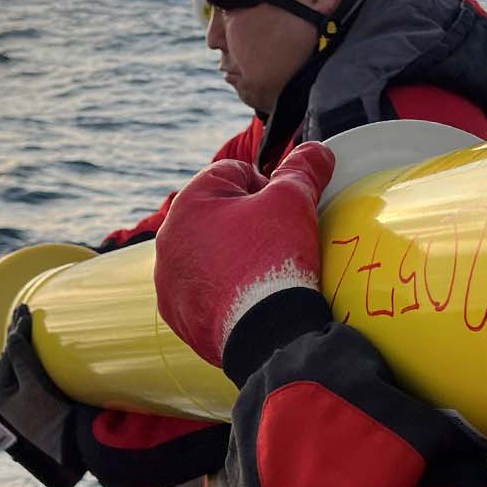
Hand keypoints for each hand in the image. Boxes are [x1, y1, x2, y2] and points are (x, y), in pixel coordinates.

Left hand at [0, 306, 84, 486]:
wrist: (74, 444)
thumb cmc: (50, 416)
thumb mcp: (33, 386)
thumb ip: (22, 359)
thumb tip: (13, 335)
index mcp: (0, 394)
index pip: (8, 355)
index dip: (16, 332)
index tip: (25, 312)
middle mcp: (10, 395)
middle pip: (14, 357)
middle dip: (19, 333)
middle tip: (23, 308)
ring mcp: (26, 397)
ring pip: (25, 363)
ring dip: (28, 342)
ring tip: (29, 321)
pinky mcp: (43, 399)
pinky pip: (37, 371)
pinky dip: (38, 356)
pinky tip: (43, 344)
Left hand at [154, 143, 334, 380]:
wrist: (268, 334)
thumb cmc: (274, 259)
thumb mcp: (294, 200)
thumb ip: (304, 169)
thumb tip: (317, 152)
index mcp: (188, 204)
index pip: (233, 174)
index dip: (267, 186)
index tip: (284, 211)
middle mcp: (169, 241)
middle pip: (219, 215)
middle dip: (248, 223)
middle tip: (278, 243)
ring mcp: (170, 282)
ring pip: (210, 254)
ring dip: (234, 257)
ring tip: (265, 273)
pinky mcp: (180, 315)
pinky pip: (205, 291)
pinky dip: (225, 291)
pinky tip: (251, 299)